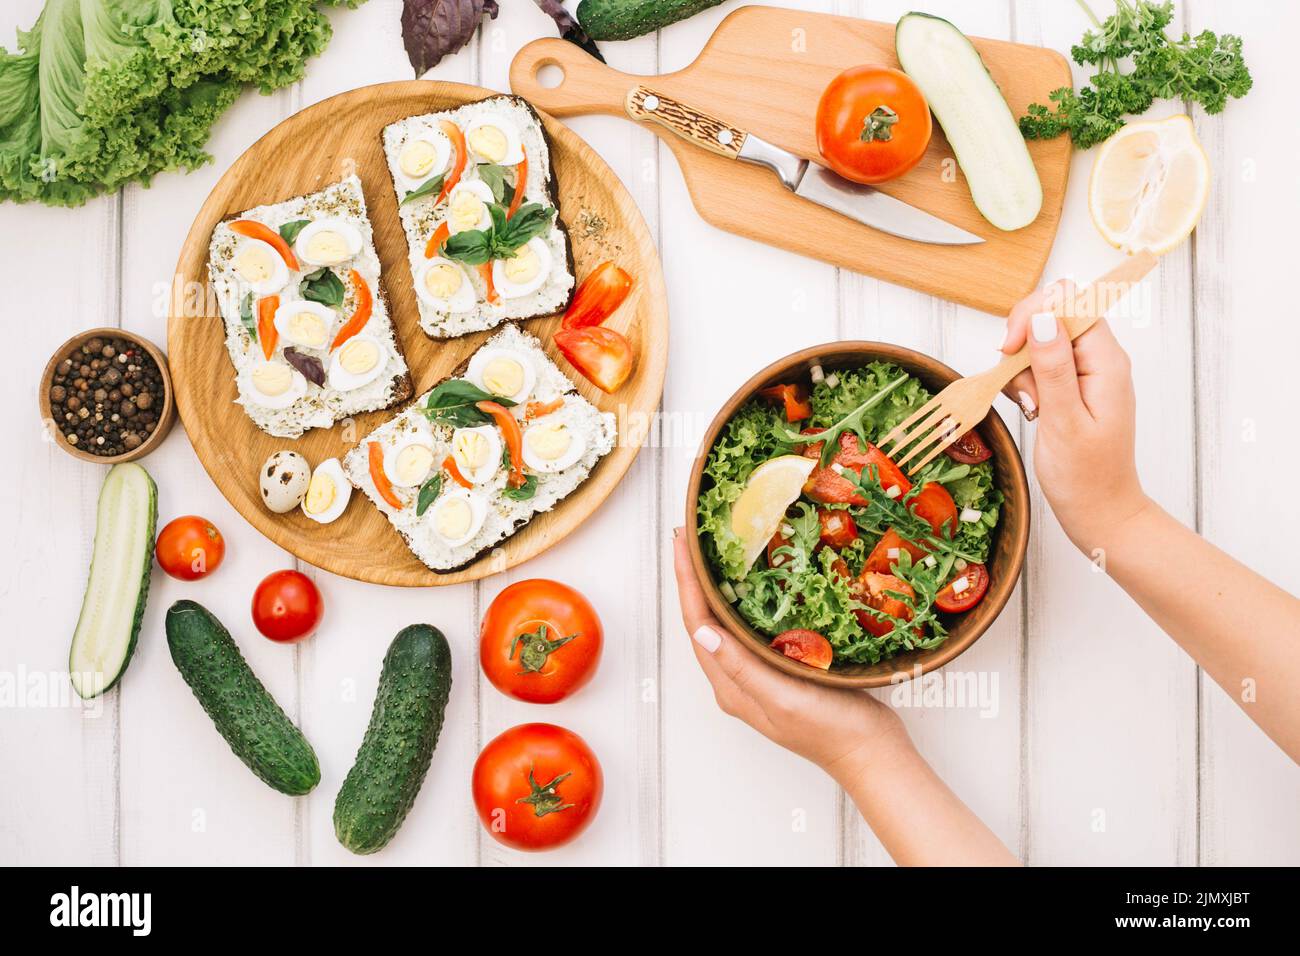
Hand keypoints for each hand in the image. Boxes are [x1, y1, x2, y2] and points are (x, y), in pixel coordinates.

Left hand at [671, 530, 907, 782]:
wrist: (871, 754)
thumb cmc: (831, 730)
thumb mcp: (784, 697)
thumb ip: (742, 667)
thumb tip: (702, 632)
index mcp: (731, 687)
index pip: (697, 625)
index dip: (686, 582)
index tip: (682, 544)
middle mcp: (738, 681)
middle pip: (705, 621)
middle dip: (694, 579)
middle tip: (691, 538)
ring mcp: (759, 677)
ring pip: (726, 624)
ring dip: (715, 588)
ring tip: (711, 552)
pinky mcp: (781, 671)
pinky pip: (751, 629)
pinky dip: (744, 602)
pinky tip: (754, 585)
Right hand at [1000, 282, 1150, 551]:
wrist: (1098, 509)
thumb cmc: (1085, 474)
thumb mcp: (1063, 420)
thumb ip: (1053, 366)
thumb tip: (1043, 316)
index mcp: (1107, 362)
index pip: (1071, 303)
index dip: (1035, 314)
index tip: (1009, 348)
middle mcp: (1100, 359)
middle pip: (1054, 315)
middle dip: (1023, 340)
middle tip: (1012, 377)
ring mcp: (1086, 371)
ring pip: (1041, 340)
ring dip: (1022, 367)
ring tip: (1030, 405)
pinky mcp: (1072, 385)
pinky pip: (1041, 364)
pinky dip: (1025, 381)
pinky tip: (1030, 407)